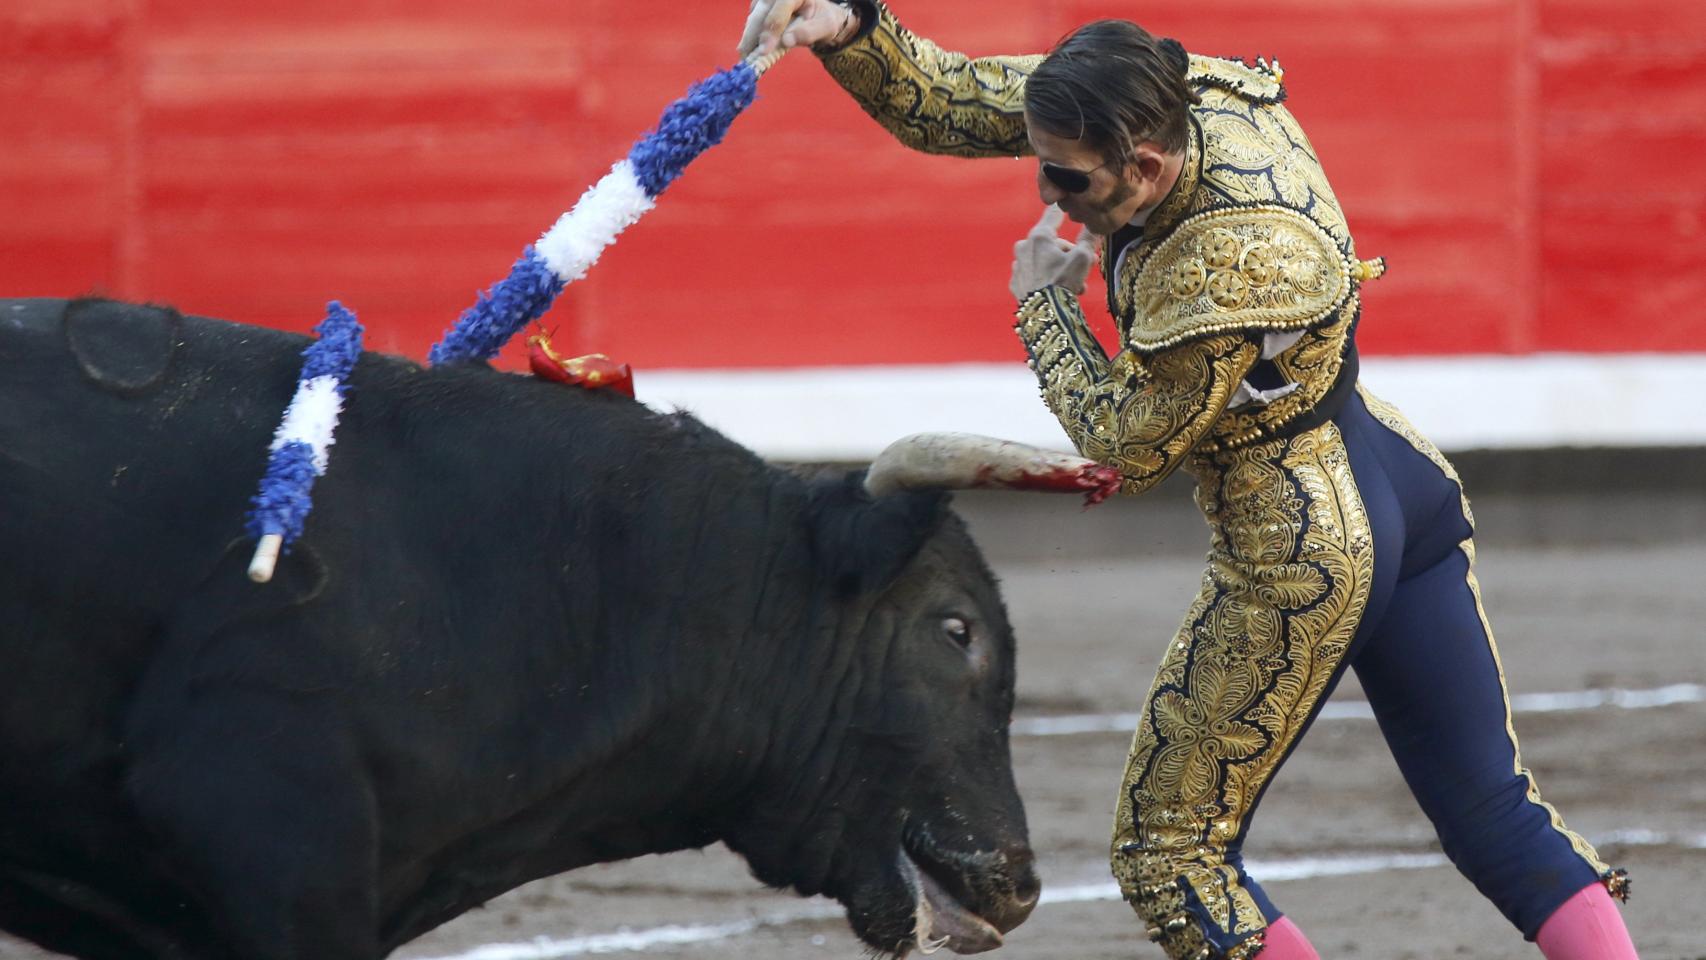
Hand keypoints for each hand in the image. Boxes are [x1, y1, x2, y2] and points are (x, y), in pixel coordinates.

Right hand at [737, 0, 856, 57]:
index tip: (764, 50)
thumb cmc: (822, 20)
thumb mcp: (825, 26)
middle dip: (752, 36)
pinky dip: (750, 39)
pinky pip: (752, 23)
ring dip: (749, 39)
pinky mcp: (758, 7)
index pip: (781, 8)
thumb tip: (787, 41)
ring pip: (753, 18)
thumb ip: (808, 32)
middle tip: (747, 58)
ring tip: (746, 58)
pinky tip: (750, 52)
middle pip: (760, 13)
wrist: (818, 15)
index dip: (772, 29)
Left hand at [1010, 205, 1099, 300]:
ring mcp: (1017, 266)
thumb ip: (1088, 239)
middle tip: (1089, 264)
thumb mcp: (1082, 258)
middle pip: (1051, 243)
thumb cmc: (1063, 282)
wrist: (1043, 315)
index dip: (1061, 209)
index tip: (1062, 201)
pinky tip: (1058, 291)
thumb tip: (1095, 224)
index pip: (1052, 215)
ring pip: (1044, 261)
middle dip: (1070, 253)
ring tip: (1077, 286)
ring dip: (1061, 269)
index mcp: (1039, 236)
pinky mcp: (1015, 283)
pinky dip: (1047, 280)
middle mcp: (1024, 247)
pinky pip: (1035, 276)